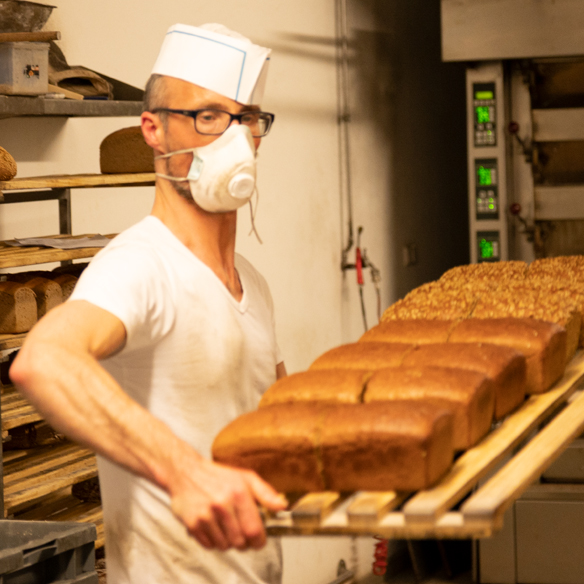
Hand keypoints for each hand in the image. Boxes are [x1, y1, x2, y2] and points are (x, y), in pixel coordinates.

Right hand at [169, 458, 286, 550]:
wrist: (185, 472)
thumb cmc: (217, 476)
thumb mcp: (245, 477)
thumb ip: (266, 493)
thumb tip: (282, 506)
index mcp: (238, 492)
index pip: (254, 530)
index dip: (259, 540)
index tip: (258, 539)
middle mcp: (222, 504)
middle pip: (240, 542)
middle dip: (244, 542)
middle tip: (241, 532)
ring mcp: (206, 515)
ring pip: (224, 546)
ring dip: (228, 541)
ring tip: (226, 526)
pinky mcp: (192, 523)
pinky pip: (209, 545)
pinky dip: (213, 541)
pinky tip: (213, 526)